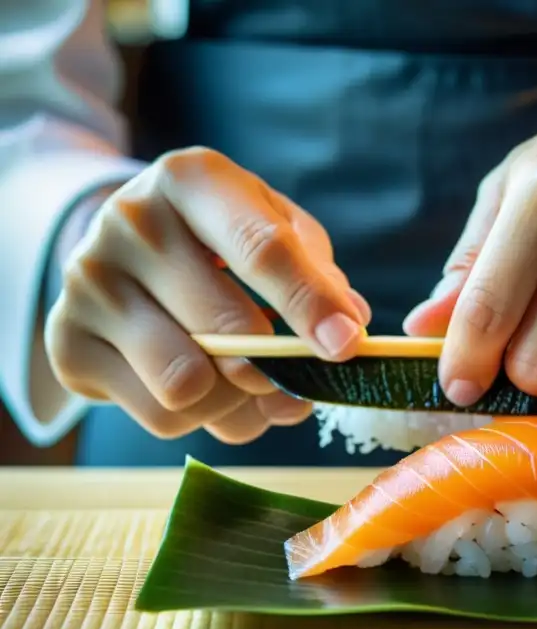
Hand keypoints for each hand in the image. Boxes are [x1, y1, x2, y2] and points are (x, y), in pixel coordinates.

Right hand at [45, 147, 370, 443]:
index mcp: (192, 180)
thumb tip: (348, 325)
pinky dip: (202, 419)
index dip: (310, 303)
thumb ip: (319, 272)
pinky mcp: (66, 342)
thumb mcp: (275, 227)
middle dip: (276, 367)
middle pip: (226, 331)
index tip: (347, 345)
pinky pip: (160, 417)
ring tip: (247, 382)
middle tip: (292, 374)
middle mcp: (129, 222)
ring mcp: (88, 283)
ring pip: (188, 387)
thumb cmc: (220, 236)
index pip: (261, 249)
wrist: (126, 245)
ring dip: (237, 402)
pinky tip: (208, 390)